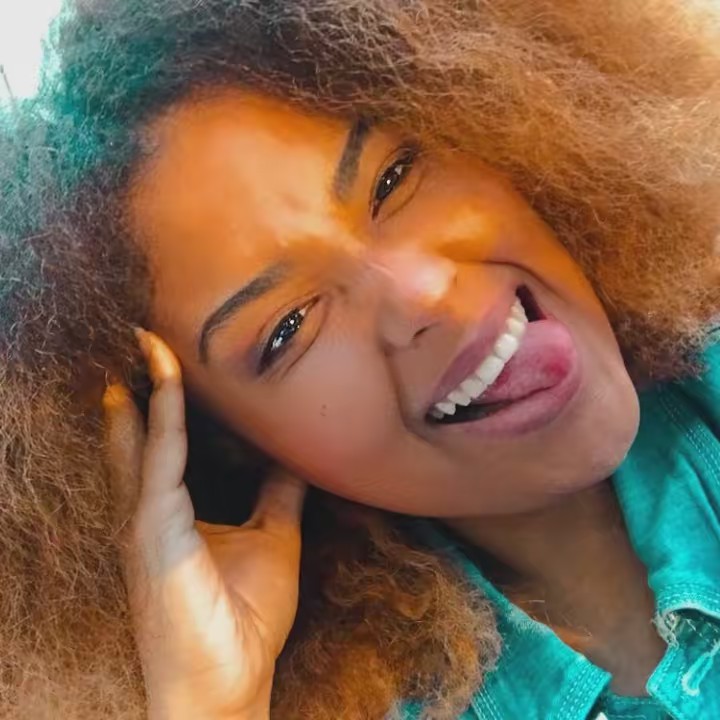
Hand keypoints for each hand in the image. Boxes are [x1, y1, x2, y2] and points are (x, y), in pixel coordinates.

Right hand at [103, 330, 304, 719]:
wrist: (231, 680)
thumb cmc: (244, 618)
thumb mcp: (273, 538)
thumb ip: (277, 495)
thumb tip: (292, 457)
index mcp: (171, 514)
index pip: (158, 445)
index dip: (155, 402)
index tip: (162, 359)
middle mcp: (149, 512)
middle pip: (135, 434)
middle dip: (137, 384)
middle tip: (141, 335)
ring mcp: (145, 521)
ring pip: (140, 438)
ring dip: (145, 388)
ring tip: (145, 342)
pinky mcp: (153, 532)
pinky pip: (158, 460)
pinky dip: (160, 418)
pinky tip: (164, 382)